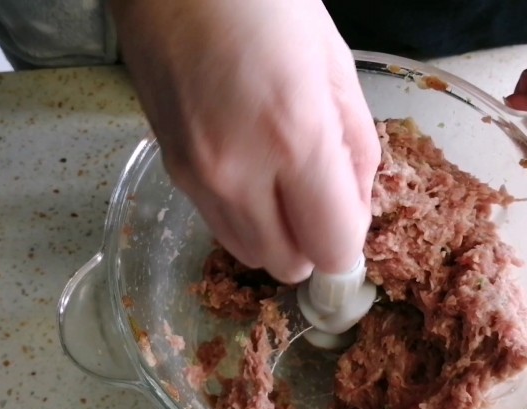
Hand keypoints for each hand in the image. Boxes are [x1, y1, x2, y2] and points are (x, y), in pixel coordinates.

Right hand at [109, 0, 379, 282]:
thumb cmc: (261, 0)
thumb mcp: (334, 62)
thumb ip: (356, 146)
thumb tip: (356, 206)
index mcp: (294, 138)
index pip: (332, 249)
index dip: (349, 243)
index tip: (350, 214)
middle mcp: (238, 173)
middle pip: (287, 265)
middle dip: (312, 244)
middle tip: (319, 197)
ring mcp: (196, 177)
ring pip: (249, 253)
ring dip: (276, 235)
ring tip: (282, 181)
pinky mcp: (170, 170)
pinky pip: (218, 223)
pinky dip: (243, 215)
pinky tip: (249, 167)